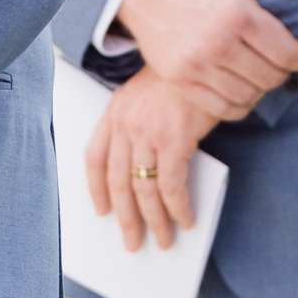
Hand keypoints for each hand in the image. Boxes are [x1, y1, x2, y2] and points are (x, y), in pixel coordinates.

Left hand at [86, 74, 220, 251]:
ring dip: (155, 222)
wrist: (203, 54)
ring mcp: (147, 132)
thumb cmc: (180, 80)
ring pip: (144, 190)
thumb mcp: (146, 98)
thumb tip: (145, 173)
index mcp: (113, 112)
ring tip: (164, 241)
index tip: (101, 212)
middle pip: (118, 182)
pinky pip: (172, 185)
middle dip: (126, 218)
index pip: (93, 158)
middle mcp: (124, 124)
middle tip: (132, 243)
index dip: (96, 189)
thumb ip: (139, 129)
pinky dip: (178, 209)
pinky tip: (186, 221)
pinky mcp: (174, 139)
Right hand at [112, 0, 297, 116]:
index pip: (287, 53)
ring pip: (249, 96)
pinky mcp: (180, 80)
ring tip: (260, 71)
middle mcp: (216, 43)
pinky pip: (223, 109)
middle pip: (270, 78)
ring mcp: (195, 65)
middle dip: (283, 71)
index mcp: (237, 13)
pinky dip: (239, 103)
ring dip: (261, 88)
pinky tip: (241, 85)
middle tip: (280, 61)